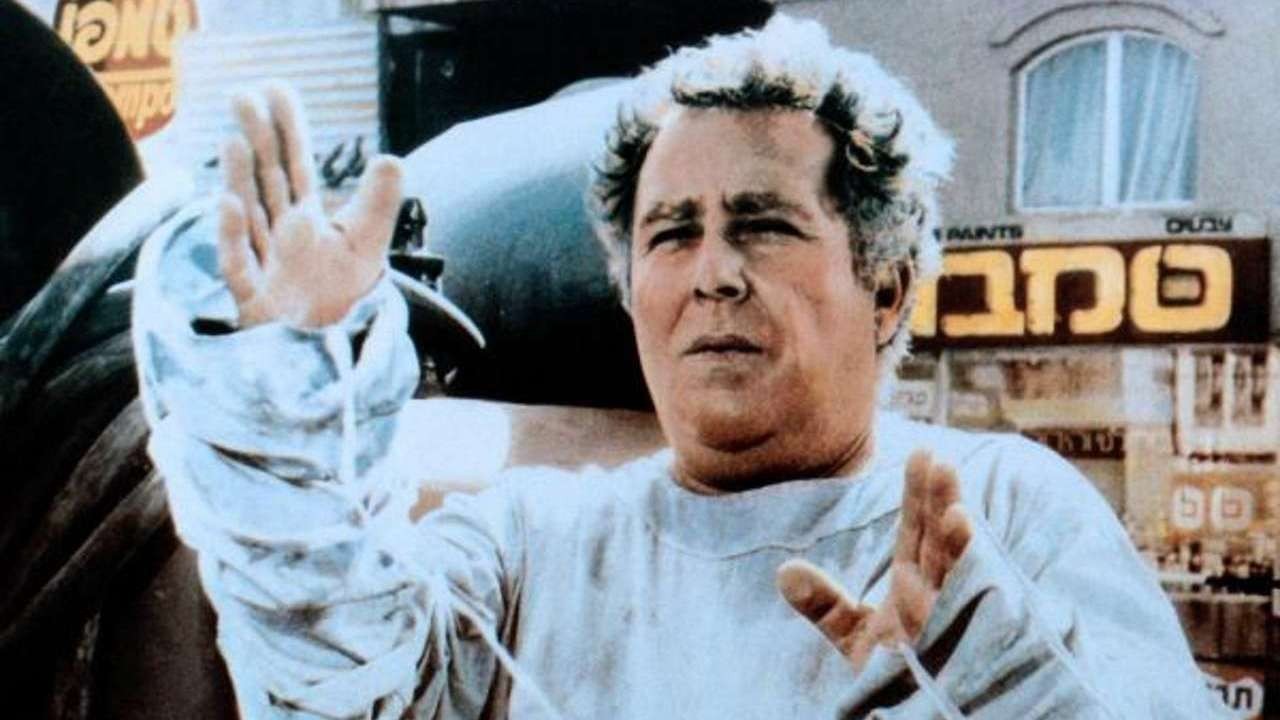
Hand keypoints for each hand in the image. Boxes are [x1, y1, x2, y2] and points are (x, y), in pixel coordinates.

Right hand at [217, 83, 402, 327]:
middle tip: (242, 95)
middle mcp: (278, 233)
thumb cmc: (339, 296)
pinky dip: (231, 235)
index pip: (295, 164)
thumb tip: (393, 158)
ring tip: (233, 138)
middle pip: (266, 179)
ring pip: (248, 213)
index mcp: (306, 217)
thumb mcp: (365, 245)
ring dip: (239, 177)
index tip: (275, 88)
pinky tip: (227, 203)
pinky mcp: (253, 297)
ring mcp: (262, 261)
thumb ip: (378, 203)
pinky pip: (238, 263)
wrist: (324, 348)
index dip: (287, 127)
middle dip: (256, 140)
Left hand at [777, 450, 972, 670]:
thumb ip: (824, 604)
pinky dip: (964, 585)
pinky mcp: (951, 648)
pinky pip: (959, 614)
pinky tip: (966, 555)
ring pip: (953, 574)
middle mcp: (933, 597)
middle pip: (938, 541)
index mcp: (912, 587)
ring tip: (956, 508)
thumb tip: (784, 571)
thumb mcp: (851, 636)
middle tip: (940, 460)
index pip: (916, 532)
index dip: (918, 495)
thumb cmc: (887, 679)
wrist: (898, 714)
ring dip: (957, 543)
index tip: (922, 454)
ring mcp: (945, 622)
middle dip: (941, 503)